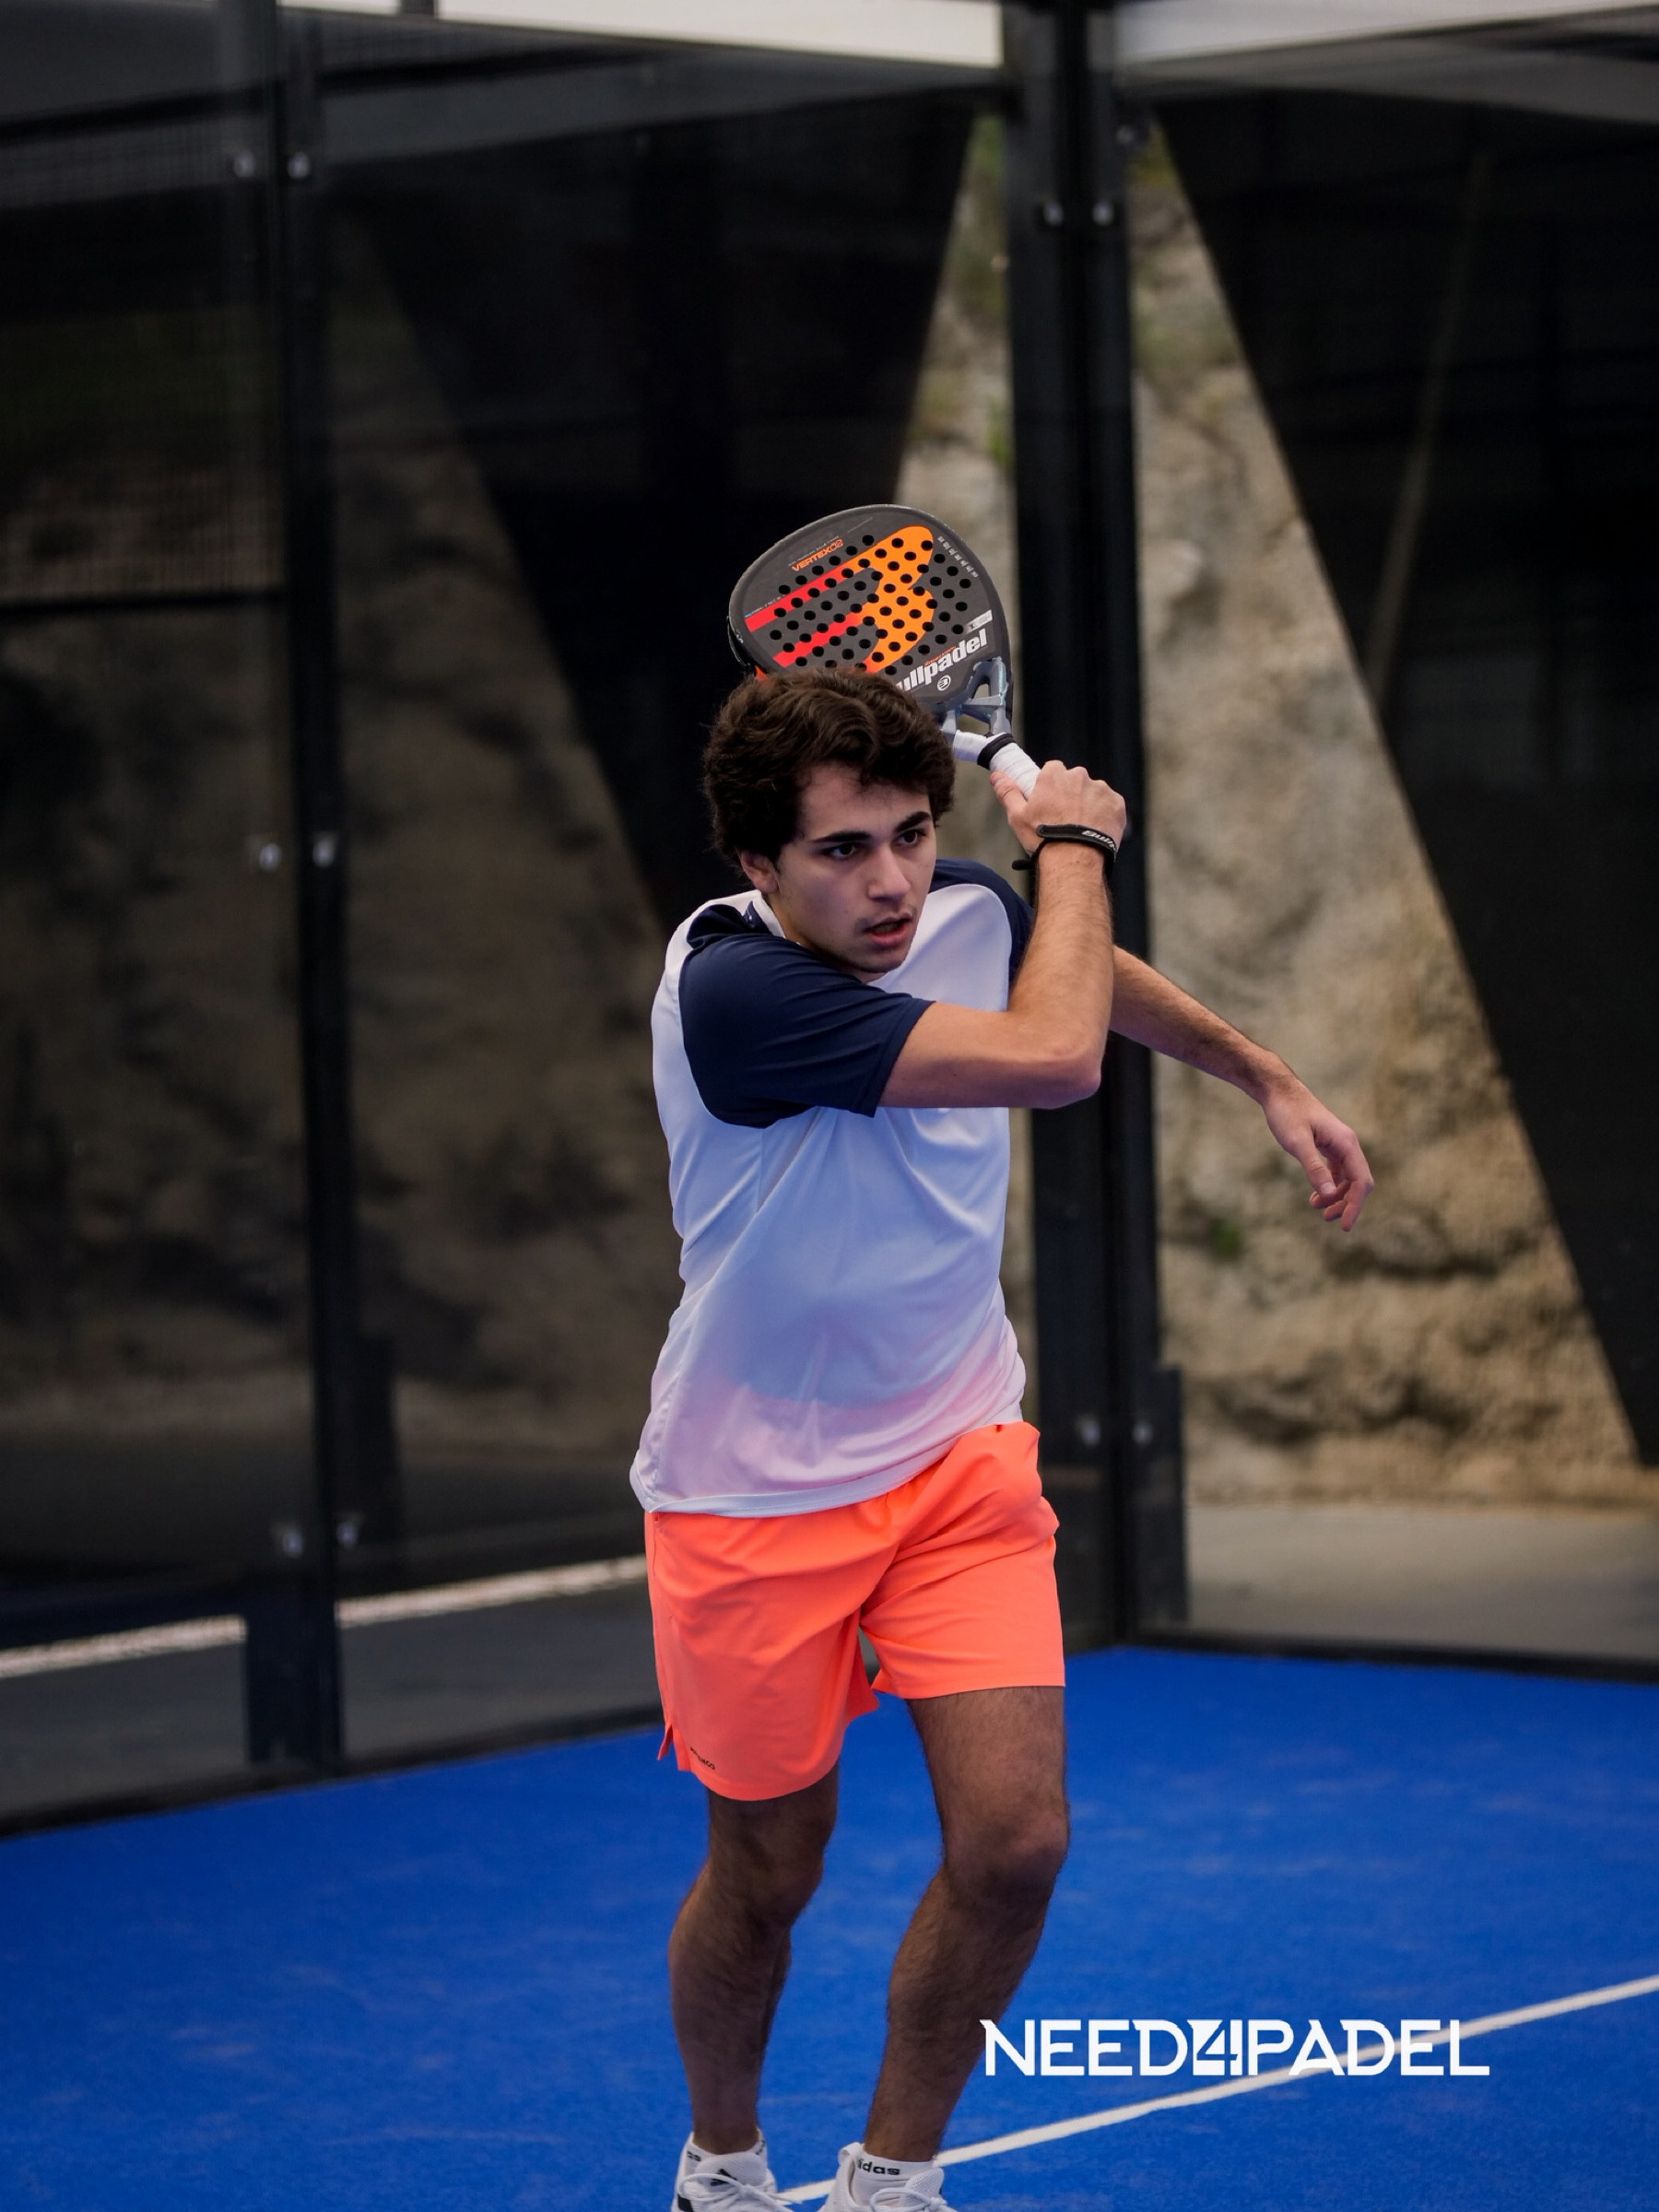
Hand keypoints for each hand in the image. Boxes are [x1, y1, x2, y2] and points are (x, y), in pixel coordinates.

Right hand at [990, 760, 1127, 855]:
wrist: (1074, 860)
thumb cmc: (1043, 839)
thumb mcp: (1017, 816)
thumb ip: (1007, 792)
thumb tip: (997, 776)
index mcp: (1054, 775)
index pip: (1052, 771)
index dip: (1050, 788)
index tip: (1049, 804)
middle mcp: (1079, 776)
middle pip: (1074, 781)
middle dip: (1071, 796)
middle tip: (1064, 820)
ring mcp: (1100, 789)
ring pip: (1093, 793)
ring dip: (1088, 806)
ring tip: (1080, 830)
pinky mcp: (1117, 804)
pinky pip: (1110, 806)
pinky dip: (1104, 816)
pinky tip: (1095, 832)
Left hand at [1259, 1074, 1374, 1231]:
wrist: (1279, 1092)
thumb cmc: (1287, 1114)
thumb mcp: (1298, 1143)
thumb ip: (1314, 1169)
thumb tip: (1330, 1196)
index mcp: (1346, 1143)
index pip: (1361, 1181)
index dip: (1355, 1206)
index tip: (1344, 1226)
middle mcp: (1348, 1144)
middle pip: (1358, 1182)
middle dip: (1346, 1204)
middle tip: (1326, 1219)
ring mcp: (1339, 1145)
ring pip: (1348, 1179)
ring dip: (1337, 1197)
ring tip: (1316, 1208)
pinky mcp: (1329, 1146)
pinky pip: (1338, 1172)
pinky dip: (1330, 1186)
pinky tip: (1316, 1196)